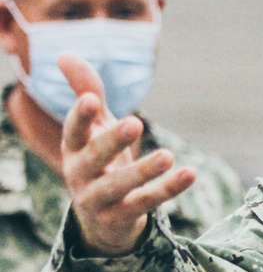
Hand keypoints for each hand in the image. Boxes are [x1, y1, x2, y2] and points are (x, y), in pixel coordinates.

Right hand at [58, 52, 195, 255]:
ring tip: (168, 155)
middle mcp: (79, 174)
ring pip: (119, 185)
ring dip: (143, 170)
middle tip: (135, 122)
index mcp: (72, 148)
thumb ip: (86, 90)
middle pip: (94, 157)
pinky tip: (189, 173)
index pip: (72, 130)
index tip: (91, 99)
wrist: (102, 216)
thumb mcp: (94, 126)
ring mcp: (97, 199)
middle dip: (113, 140)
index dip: (79, 116)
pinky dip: (168, 189)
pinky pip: (145, 202)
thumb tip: (63, 53)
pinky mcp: (119, 218)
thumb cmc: (100, 159)